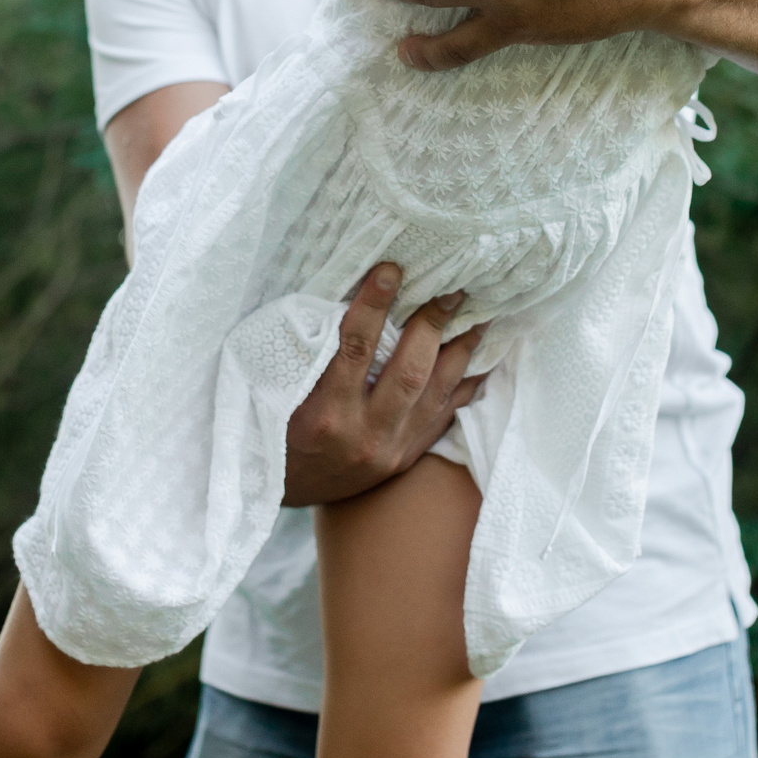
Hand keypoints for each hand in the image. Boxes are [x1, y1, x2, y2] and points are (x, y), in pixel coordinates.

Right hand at [282, 264, 485, 506]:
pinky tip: (481, 361)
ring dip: (460, 352)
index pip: (355, 347)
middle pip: (409, 371)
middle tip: (451, 291)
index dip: (374, 305)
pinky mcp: (405, 459)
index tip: (390, 269)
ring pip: (436, 394)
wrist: (282, 487)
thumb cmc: (277, 425)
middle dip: (432, 326)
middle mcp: (363, 434)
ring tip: (479, 318)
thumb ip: (310, 351)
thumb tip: (344, 296)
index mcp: (324, 413)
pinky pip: (444, 418)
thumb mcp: (280, 389)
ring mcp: (390, 450)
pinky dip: (464, 386)